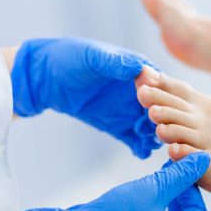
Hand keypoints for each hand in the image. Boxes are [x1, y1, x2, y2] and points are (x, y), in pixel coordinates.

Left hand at [11, 37, 161, 157]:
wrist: (46, 78)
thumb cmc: (70, 58)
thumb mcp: (92, 57)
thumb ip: (115, 63)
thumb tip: (140, 68)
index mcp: (138, 71)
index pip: (160, 84)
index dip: (163, 96)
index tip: (157, 106)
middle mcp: (140, 92)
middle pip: (161, 108)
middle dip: (163, 120)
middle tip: (156, 129)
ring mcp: (129, 110)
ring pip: (151, 126)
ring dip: (154, 135)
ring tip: (151, 142)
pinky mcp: (118, 126)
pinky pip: (135, 140)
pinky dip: (141, 147)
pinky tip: (141, 153)